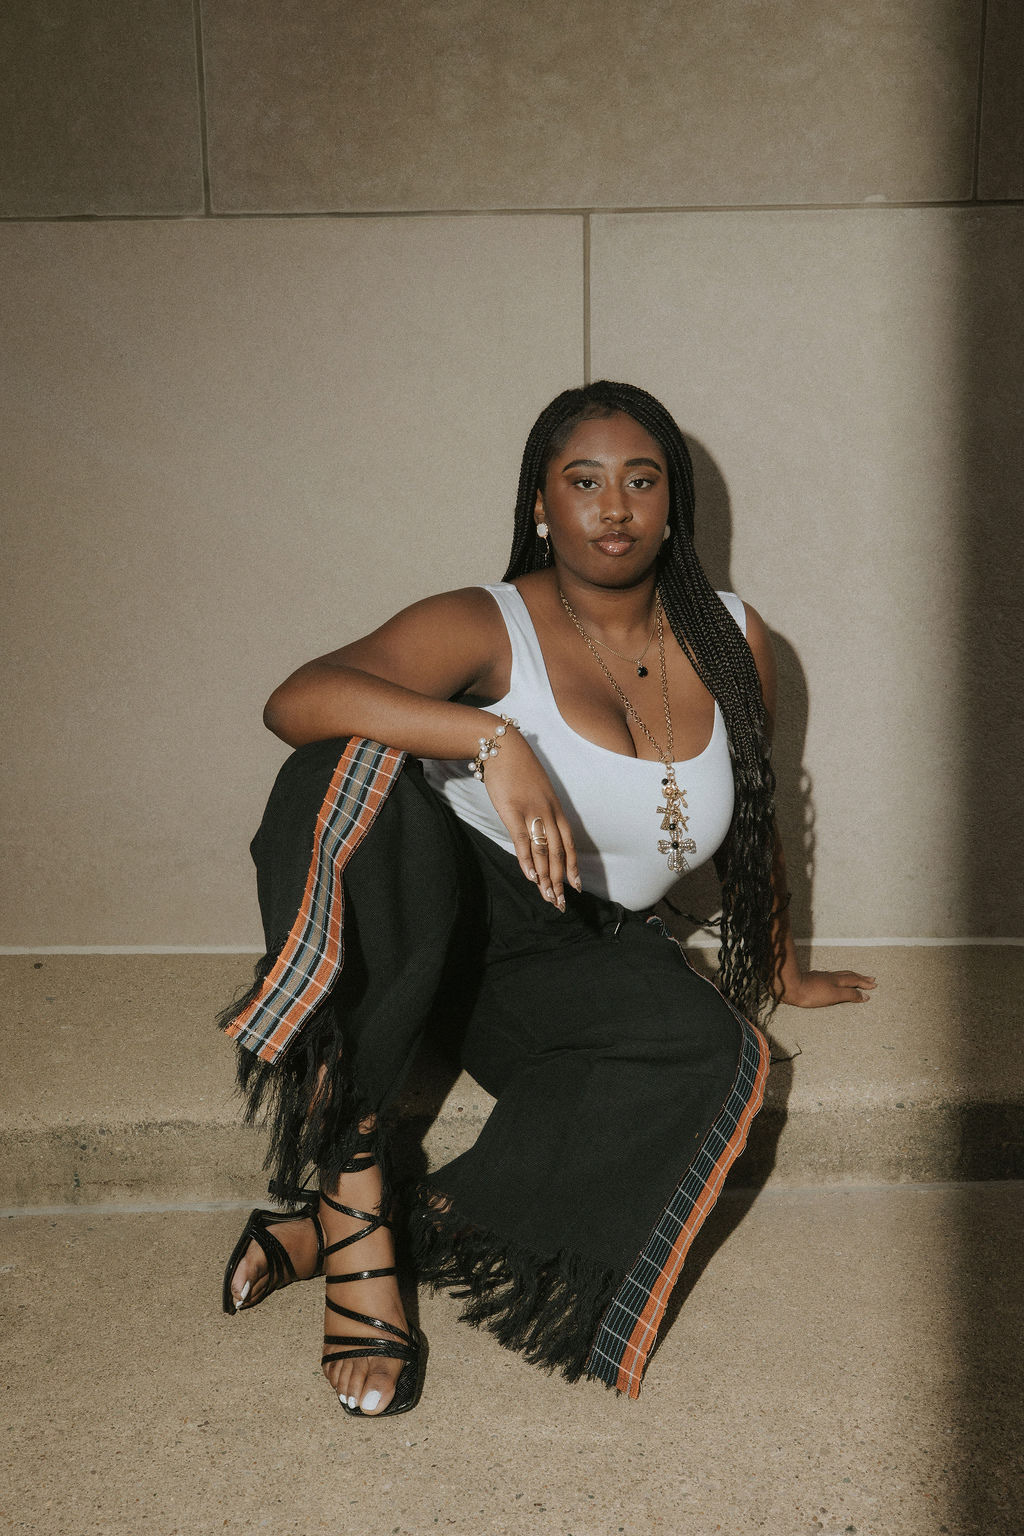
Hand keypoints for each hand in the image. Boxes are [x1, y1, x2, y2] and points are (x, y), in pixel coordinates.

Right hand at [481, 728, 580, 909]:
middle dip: (560, 881)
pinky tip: (531, 878)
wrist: (503, 747)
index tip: (576, 886)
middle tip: (560, 903)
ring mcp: (532, 813)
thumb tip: (540, 830)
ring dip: (546, 878)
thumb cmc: (518, 769)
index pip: (570, 844)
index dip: (573, 867)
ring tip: (548, 898)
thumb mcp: (537, 791)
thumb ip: (541, 811)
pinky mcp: (513, 812)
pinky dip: (527, 861)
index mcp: (557, 809)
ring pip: (543, 852)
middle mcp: (549, 813)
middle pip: (559, 853)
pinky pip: (523, 841)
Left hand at [778, 969, 876, 1006]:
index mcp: (837, 980)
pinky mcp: (814, 979)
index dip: (865, 984)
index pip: (855, 981)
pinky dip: (839, 978)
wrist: (791, 987)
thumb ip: (850, 995)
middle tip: (871, 978)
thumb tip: (865, 995)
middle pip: (849, 975)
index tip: (875, 985)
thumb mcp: (834, 996)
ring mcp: (822, 977)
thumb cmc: (812, 993)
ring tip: (856, 977)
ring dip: (851, 976)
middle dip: (861, 977)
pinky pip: (831, 977)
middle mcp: (831, 976)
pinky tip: (834, 980)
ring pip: (840, 975)